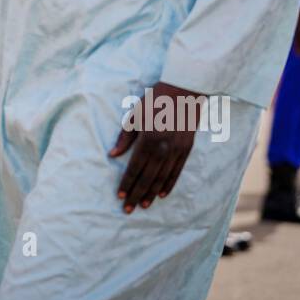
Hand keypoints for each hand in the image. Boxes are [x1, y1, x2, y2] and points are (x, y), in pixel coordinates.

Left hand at [109, 81, 202, 213]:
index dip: (126, 183)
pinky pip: (177, 172)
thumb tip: (113, 155)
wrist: (185, 90)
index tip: (119, 196)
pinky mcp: (187, 149)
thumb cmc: (155, 100)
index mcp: (148, 139)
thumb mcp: (136, 114)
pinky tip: (162, 194)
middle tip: (128, 209)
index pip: (134, 168)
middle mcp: (163, 148)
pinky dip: (169, 184)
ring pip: (162, 178)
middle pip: (147, 177)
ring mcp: (177, 150)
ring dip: (152, 193)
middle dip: (137, 194)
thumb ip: (125, 137)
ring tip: (144, 205)